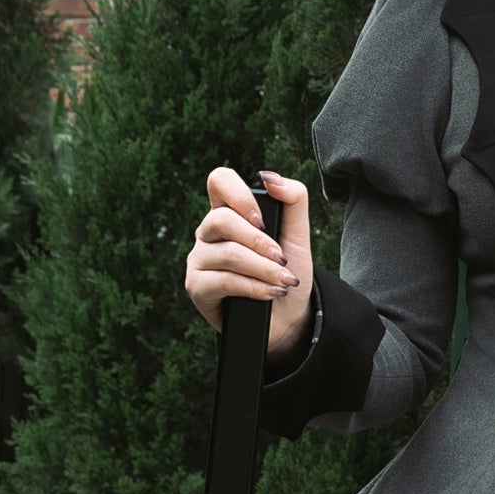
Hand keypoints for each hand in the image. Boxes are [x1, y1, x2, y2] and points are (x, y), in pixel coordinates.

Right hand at [185, 167, 314, 361]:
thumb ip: (293, 199)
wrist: (287, 316)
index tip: (262, 218)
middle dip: (259, 241)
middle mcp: (208, 232)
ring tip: (284, 281)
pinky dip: (254, 287)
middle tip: (282, 258)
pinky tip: (270, 293)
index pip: (219, 181)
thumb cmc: (287, 270)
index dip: (239, 194)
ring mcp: (199, 259)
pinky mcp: (196, 286)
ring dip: (264, 268)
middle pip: (221, 219)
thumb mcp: (298, 234)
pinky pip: (224, 280)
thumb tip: (269, 177)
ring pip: (227, 254)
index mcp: (228, 212)